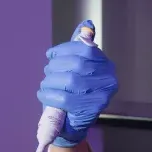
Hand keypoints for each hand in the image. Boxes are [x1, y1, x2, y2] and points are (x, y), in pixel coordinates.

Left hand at [36, 20, 117, 147]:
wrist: (72, 125)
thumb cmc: (74, 92)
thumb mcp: (79, 70)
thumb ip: (81, 49)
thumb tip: (86, 25)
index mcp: (107, 66)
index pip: (86, 50)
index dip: (65, 49)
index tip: (51, 54)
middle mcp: (108, 80)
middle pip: (77, 64)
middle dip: (56, 65)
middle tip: (47, 71)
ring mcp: (100, 96)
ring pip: (69, 80)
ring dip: (50, 80)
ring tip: (44, 84)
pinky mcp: (88, 110)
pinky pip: (63, 97)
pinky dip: (48, 94)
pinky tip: (43, 94)